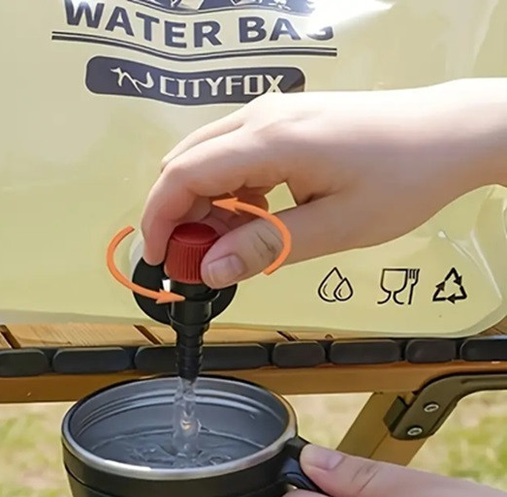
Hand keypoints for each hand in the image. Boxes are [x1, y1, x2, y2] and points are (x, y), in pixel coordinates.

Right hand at [141, 78, 506, 287]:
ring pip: (206, 159)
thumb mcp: (333, 227)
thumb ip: (265, 247)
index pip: (183, 176)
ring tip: (233, 243)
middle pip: (186, 164)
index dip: (159, 220)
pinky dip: (228, 191)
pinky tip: (257, 215)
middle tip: (198, 260)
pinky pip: (233, 155)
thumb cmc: (402, 179)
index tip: (159, 259)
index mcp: (269, 141)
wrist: (447, 134)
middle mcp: (260, 117)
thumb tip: (209, 271)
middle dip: (179, 215)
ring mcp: (271, 114)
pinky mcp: (283, 121)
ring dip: (204, 204)